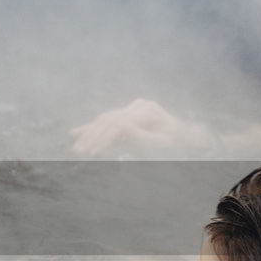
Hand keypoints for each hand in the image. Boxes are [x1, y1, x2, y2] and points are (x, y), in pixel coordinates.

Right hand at [70, 98, 214, 157]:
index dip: (103, 139)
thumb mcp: (161, 145)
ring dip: (89, 134)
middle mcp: (138, 106)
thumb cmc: (176, 147)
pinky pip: (107, 121)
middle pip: (109, 120)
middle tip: (78, 153)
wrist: (186, 140)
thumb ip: (141, 137)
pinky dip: (92, 129)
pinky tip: (74, 133)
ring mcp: (132, 109)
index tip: (92, 154)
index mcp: (147, 111)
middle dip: (92, 138)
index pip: (118, 124)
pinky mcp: (127, 114)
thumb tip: (118, 127)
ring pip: (105, 120)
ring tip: (75, 149)